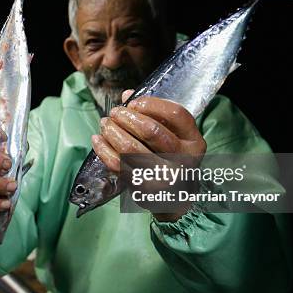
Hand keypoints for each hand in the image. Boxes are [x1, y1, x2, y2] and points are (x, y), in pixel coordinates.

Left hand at [91, 90, 206, 220]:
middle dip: (127, 117)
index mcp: (194, 141)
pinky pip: (118, 165)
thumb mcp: (173, 134)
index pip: (176, 114)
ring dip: (113, 132)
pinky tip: (97, 140)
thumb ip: (154, 113)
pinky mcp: (144, 188)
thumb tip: (127, 95)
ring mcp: (164, 177)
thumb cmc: (170, 157)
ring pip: (131, 148)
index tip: (133, 103)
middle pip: (152, 131)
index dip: (151, 104)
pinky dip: (104, 149)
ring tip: (105, 124)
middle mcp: (184, 160)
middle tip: (114, 113)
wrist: (173, 196)